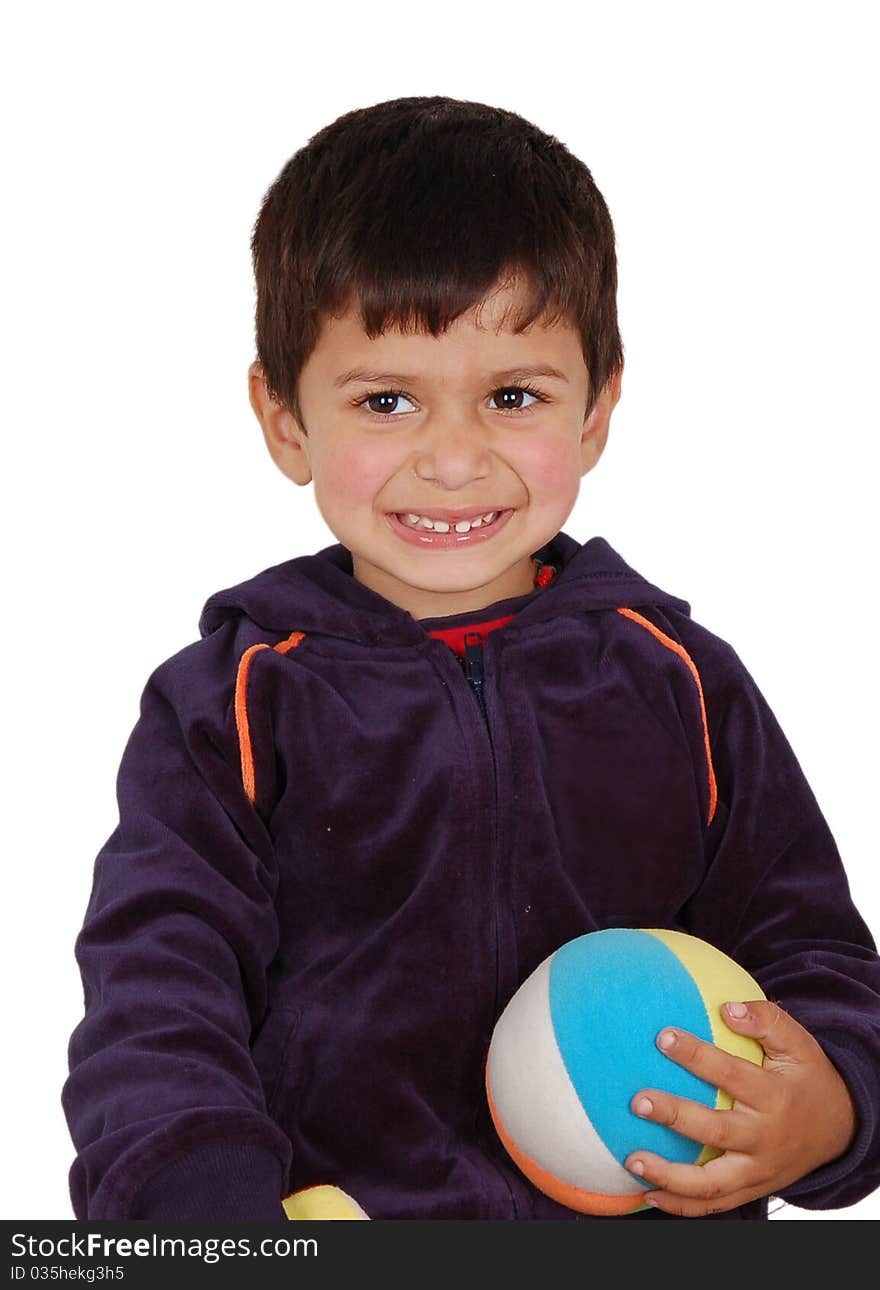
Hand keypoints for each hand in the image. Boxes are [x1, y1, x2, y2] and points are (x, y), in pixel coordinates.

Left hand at [624, 1000, 857, 1215]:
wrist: (837, 1128)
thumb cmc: (806, 1077)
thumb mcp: (798, 1043)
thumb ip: (767, 1020)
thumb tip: (728, 1008)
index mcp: (774, 1097)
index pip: (731, 1074)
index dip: (697, 1056)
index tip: (662, 1037)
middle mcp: (765, 1137)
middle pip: (716, 1131)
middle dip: (675, 1117)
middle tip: (638, 1101)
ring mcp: (757, 1170)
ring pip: (712, 1183)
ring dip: (669, 1176)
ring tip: (632, 1160)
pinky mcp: (751, 1189)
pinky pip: (715, 1204)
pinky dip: (681, 1205)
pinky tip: (647, 1194)